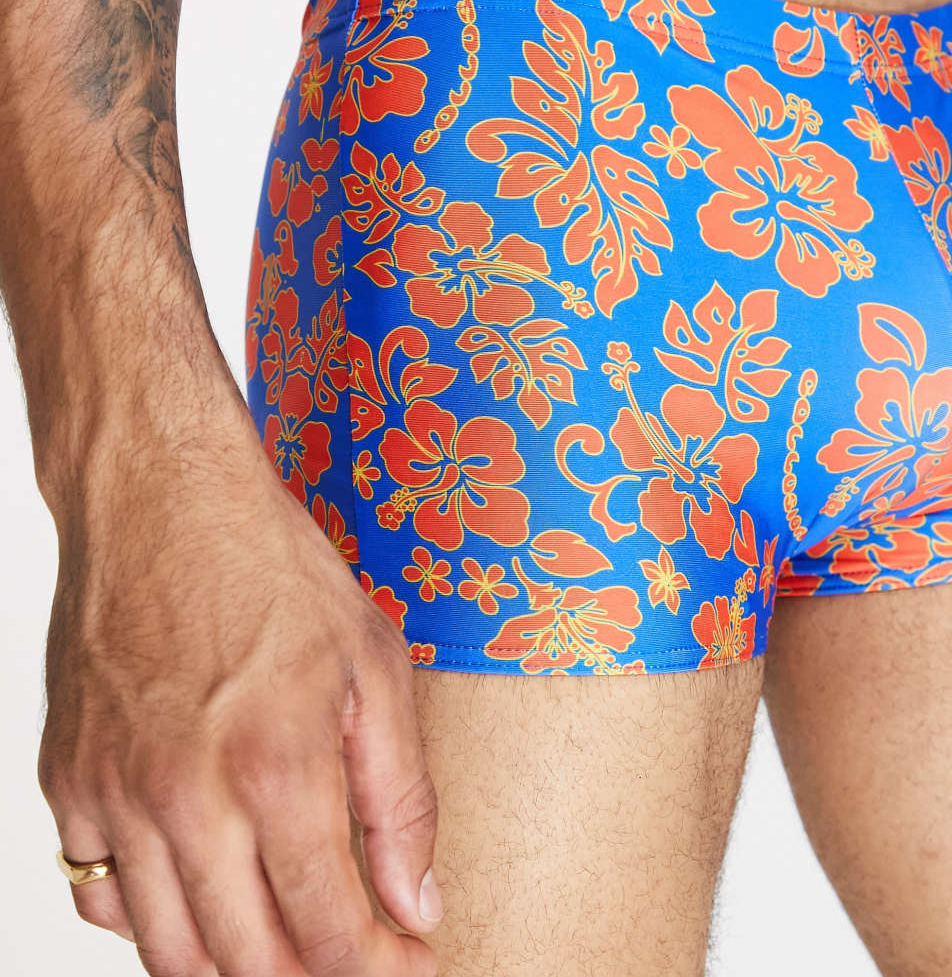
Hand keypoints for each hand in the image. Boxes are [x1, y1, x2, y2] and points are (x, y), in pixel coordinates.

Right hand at [37, 429, 441, 975]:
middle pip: (248, 967)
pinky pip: (101, 896)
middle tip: (350, 960)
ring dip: (234, 971)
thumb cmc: (272, 566)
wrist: (161, 498)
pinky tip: (201, 888)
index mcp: (276, 768)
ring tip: (284, 946)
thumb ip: (399, 796)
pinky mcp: (66, 780)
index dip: (380, 971)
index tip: (411, 969)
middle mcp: (185, 799)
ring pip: (168, 954)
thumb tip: (416, 904)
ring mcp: (113, 794)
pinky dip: (155, 919)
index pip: (330, 935)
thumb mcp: (374, 662)